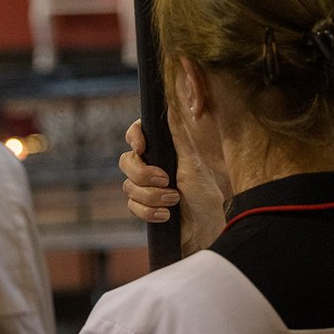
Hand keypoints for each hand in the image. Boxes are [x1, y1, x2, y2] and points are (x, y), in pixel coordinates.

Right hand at [118, 118, 224, 254]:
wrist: (207, 228)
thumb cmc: (204, 192)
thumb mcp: (192, 161)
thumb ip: (177, 136)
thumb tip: (170, 105)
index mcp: (162, 149)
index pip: (136, 133)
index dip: (134, 136)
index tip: (142, 148)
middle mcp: (151, 166)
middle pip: (126, 161)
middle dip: (143, 174)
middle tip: (166, 180)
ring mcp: (145, 188)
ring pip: (128, 186)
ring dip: (151, 195)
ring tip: (174, 200)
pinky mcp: (144, 208)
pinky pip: (132, 206)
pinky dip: (148, 211)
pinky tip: (166, 215)